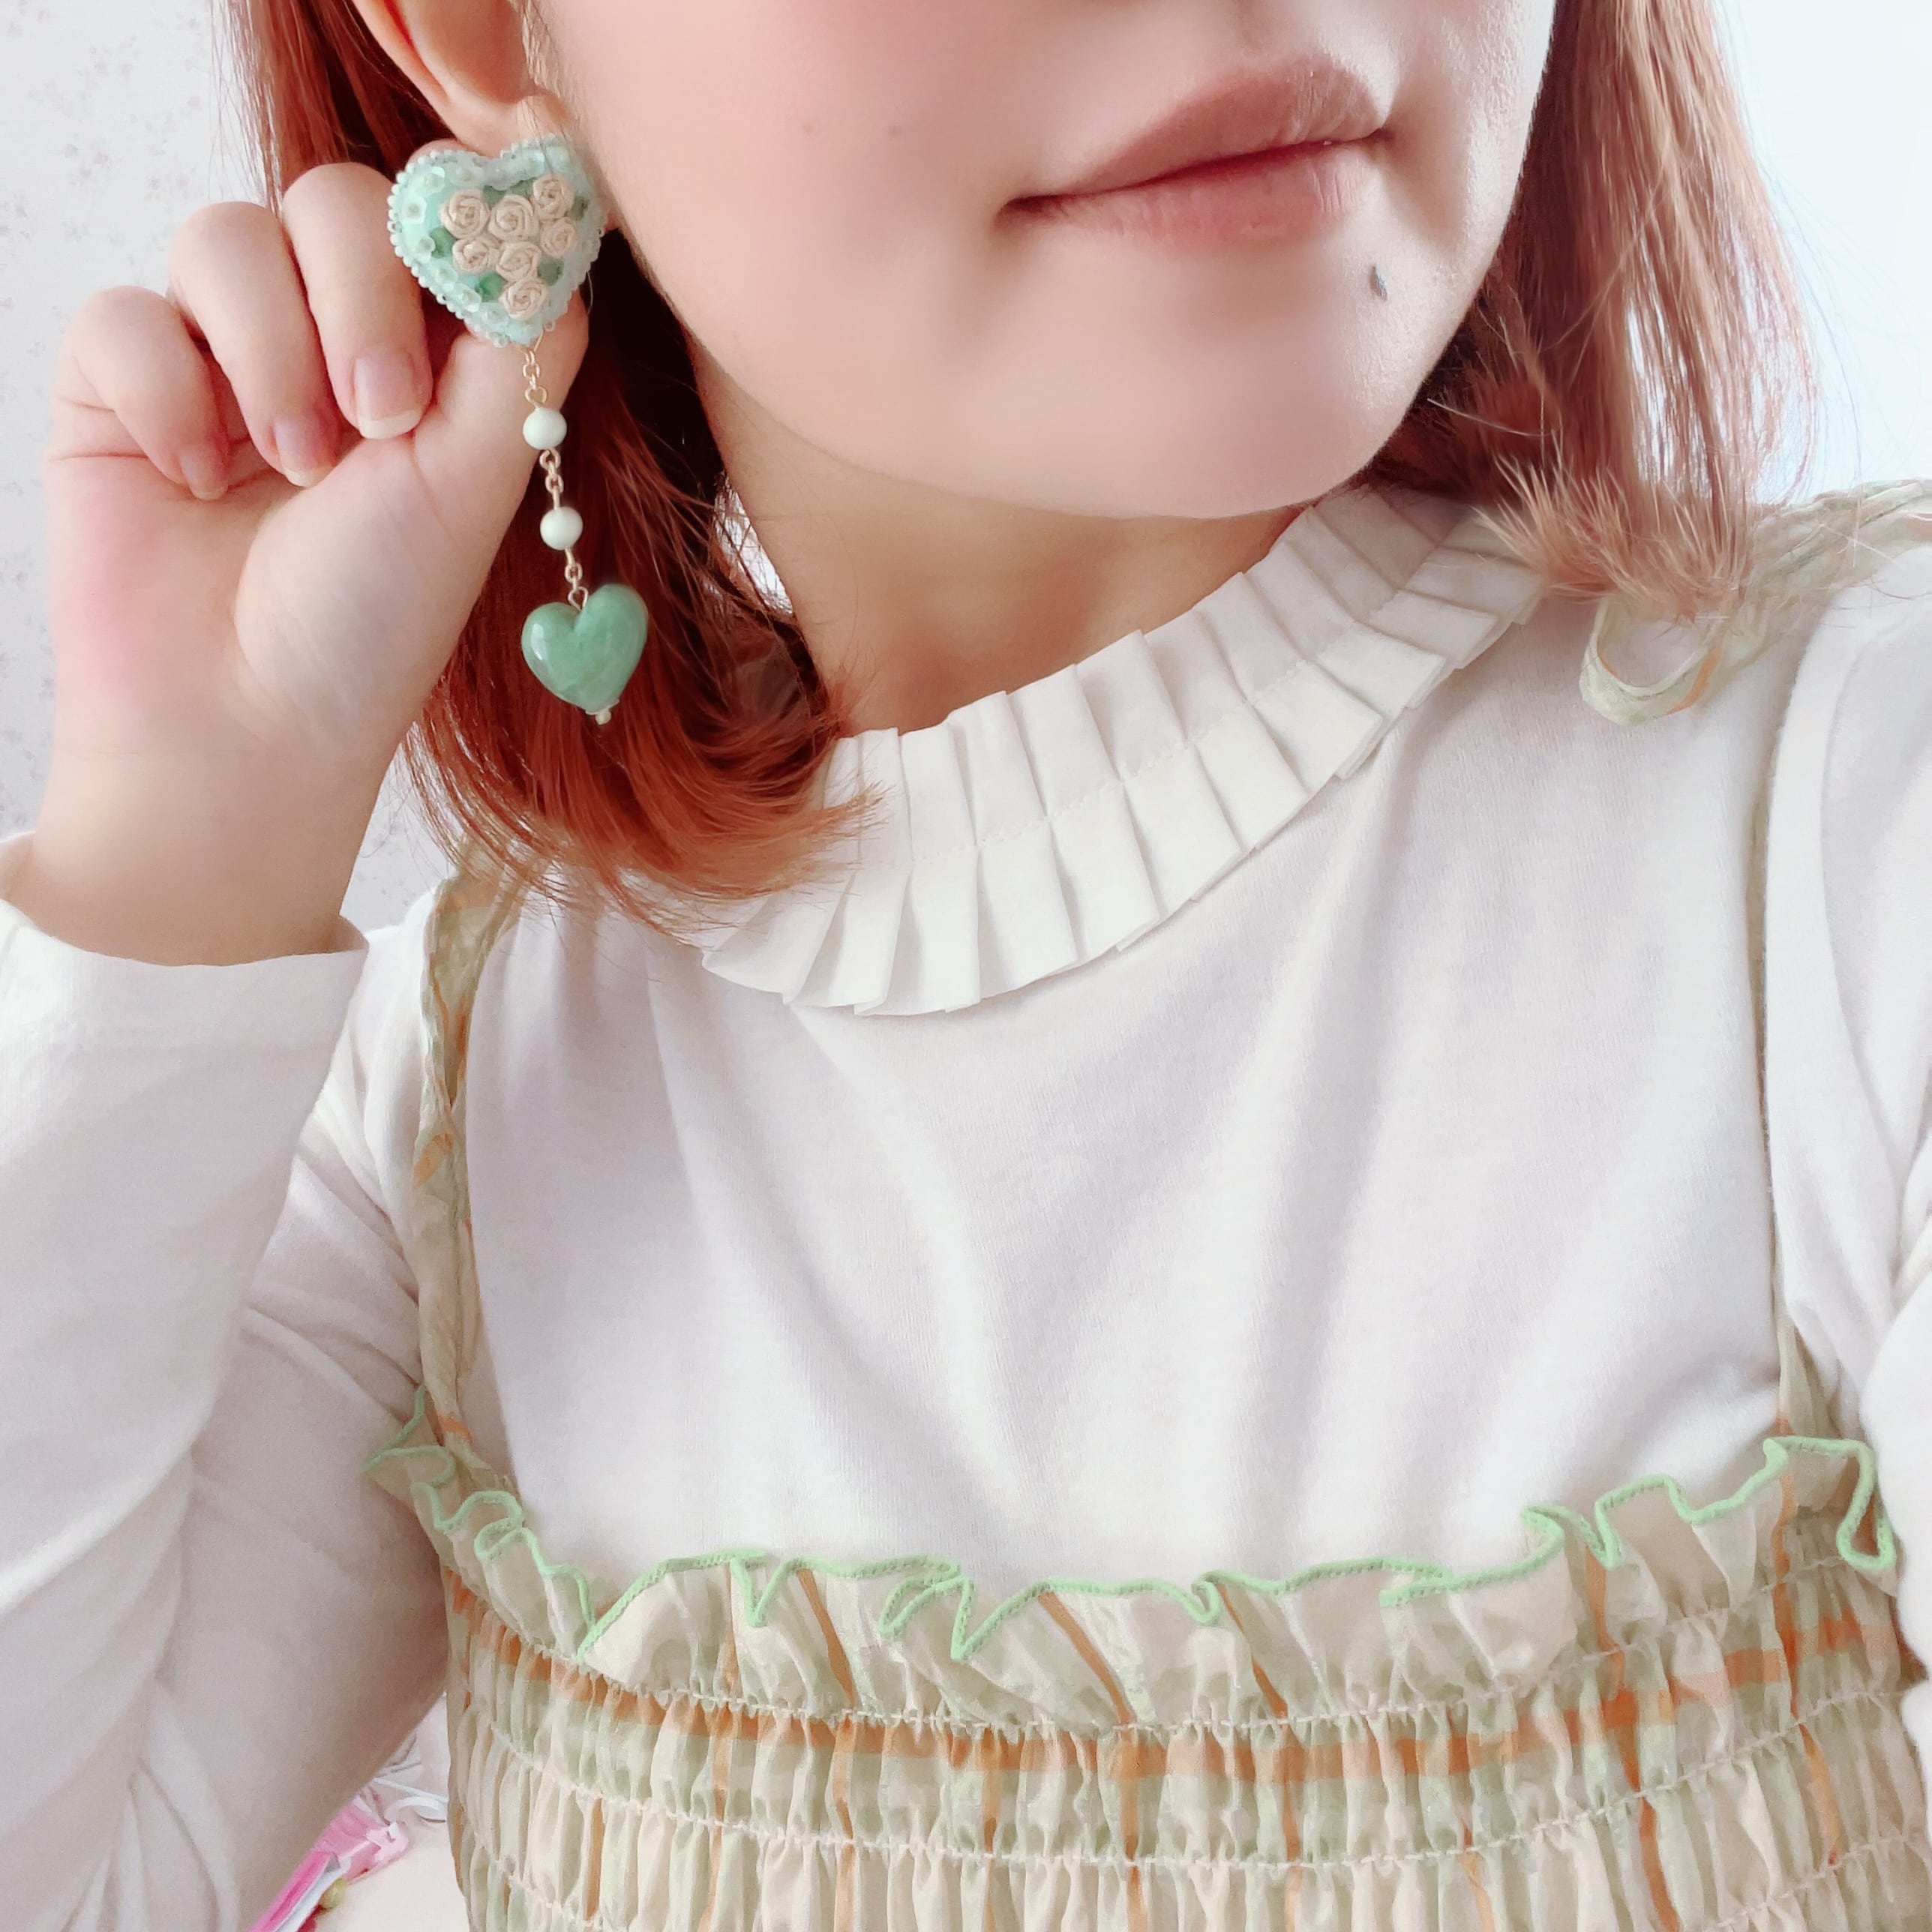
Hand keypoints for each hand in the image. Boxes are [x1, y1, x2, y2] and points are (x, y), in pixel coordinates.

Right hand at [23, 160, 585, 960]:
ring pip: (224, 235)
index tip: (465, 278)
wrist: (249, 723)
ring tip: (294, 472)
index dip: (450, 221)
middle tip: (380, 420)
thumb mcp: (476, 482)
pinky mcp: (119, 381)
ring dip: (269, 355)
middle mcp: (322, 336)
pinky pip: (126, 311)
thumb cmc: (375, 620)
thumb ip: (520, 350)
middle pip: (334, 197)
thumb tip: (550, 228)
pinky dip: (169, 393)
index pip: (435, 213)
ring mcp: (217, 351)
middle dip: (361, 296)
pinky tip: (197, 480)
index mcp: (425, 356)